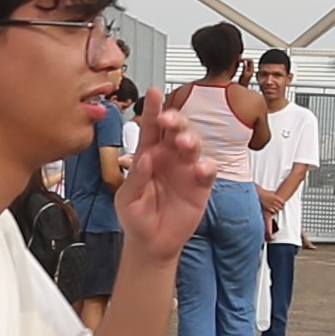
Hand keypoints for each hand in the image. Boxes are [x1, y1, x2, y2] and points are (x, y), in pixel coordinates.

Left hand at [117, 99, 218, 250]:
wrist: (151, 242)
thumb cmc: (136, 217)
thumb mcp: (127, 199)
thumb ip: (134, 178)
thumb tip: (144, 158)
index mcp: (147, 153)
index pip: (150, 126)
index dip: (152, 108)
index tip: (154, 93)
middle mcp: (169, 156)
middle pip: (175, 129)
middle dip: (175, 119)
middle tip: (168, 119)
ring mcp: (186, 169)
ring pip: (194, 144)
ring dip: (191, 139)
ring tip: (184, 142)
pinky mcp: (200, 184)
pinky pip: (208, 170)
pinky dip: (207, 167)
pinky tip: (200, 169)